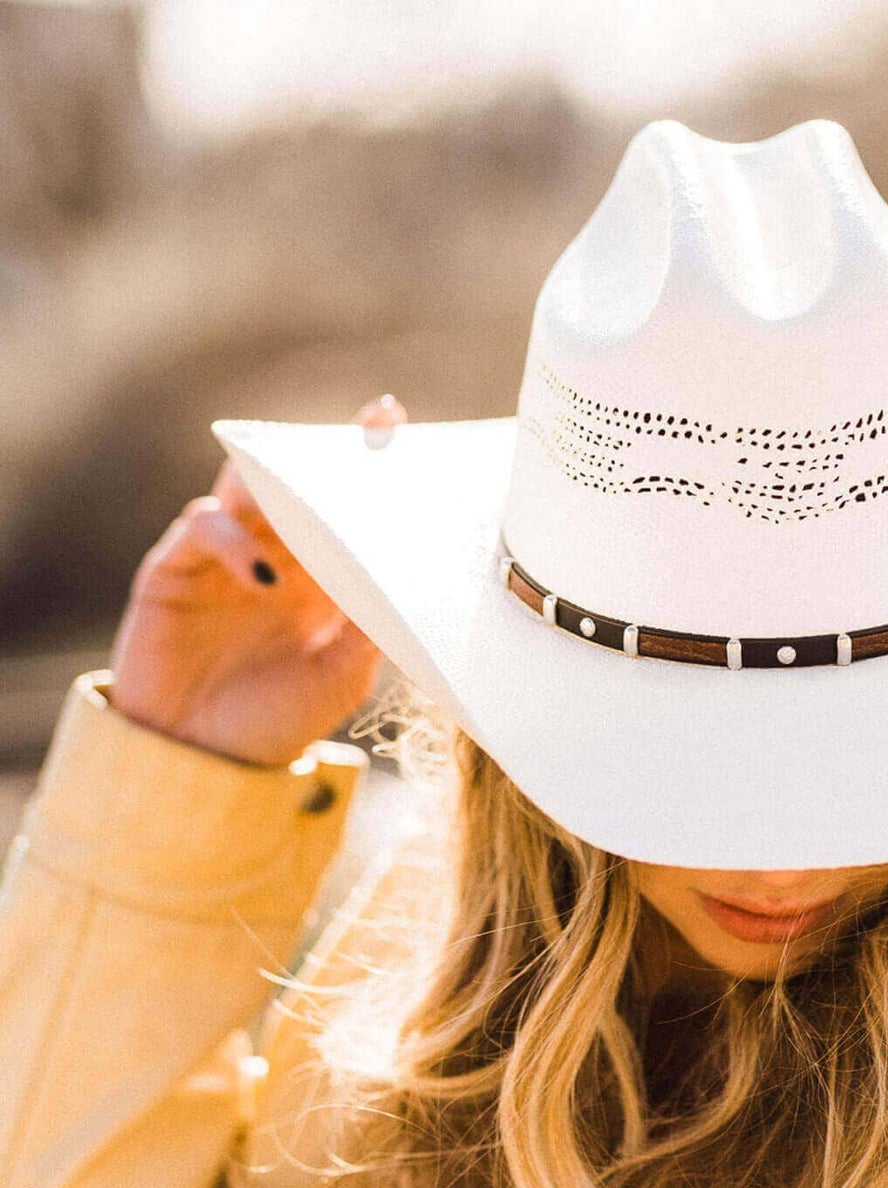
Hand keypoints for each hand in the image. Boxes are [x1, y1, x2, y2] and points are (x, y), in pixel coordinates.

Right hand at [108, 395, 405, 765]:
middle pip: (300, 482)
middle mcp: (278, 554)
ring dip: (279, 479)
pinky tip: (264, 573)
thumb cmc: (280, 718)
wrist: (203, 761)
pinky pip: (204, 527)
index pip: (347, 507)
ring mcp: (225, 557)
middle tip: (374, 428)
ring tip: (312, 489)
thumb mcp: (342, 676)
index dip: (367, 464)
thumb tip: (412, 582)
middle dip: (330, 451)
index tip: (395, 426)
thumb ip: (370, 627)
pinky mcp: (175, 569)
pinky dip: (234, 539)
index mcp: (325, 574)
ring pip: (249, 489)